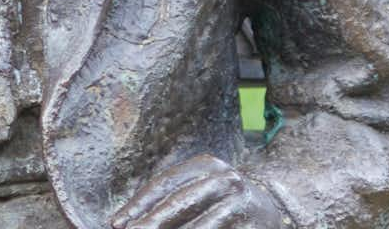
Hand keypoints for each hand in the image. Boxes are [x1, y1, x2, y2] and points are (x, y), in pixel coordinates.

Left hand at [111, 155, 288, 228]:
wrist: (272, 210)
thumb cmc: (221, 203)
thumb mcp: (198, 192)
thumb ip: (165, 203)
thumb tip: (121, 224)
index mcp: (207, 165)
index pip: (165, 184)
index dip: (138, 205)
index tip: (116, 225)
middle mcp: (227, 180)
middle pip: (179, 204)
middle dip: (151, 224)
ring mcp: (242, 205)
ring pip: (198, 228)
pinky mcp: (253, 228)